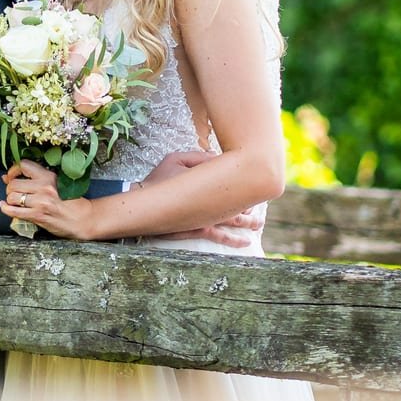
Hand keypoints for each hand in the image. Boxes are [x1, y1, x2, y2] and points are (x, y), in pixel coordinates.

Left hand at [1, 159, 93, 239]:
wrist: (83, 219)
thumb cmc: (71, 202)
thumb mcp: (56, 184)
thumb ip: (34, 179)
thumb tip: (6, 176)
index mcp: (49, 176)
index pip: (23, 165)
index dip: (14, 170)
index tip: (13, 176)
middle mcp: (44, 187)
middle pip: (14, 183)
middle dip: (10, 188)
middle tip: (16, 192)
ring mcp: (40, 202)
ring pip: (12, 197)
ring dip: (10, 199)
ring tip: (16, 201)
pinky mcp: (38, 216)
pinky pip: (13, 211)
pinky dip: (5, 208)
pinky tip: (4, 206)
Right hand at [142, 151, 266, 247]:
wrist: (140, 203)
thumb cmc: (158, 180)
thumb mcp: (175, 159)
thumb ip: (198, 158)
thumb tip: (217, 157)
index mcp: (205, 184)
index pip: (230, 181)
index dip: (244, 182)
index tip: (253, 181)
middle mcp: (207, 203)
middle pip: (236, 203)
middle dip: (250, 205)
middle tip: (259, 206)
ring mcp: (202, 218)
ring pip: (231, 221)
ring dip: (247, 223)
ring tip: (257, 225)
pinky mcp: (195, 230)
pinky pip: (218, 236)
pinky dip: (232, 239)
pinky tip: (244, 243)